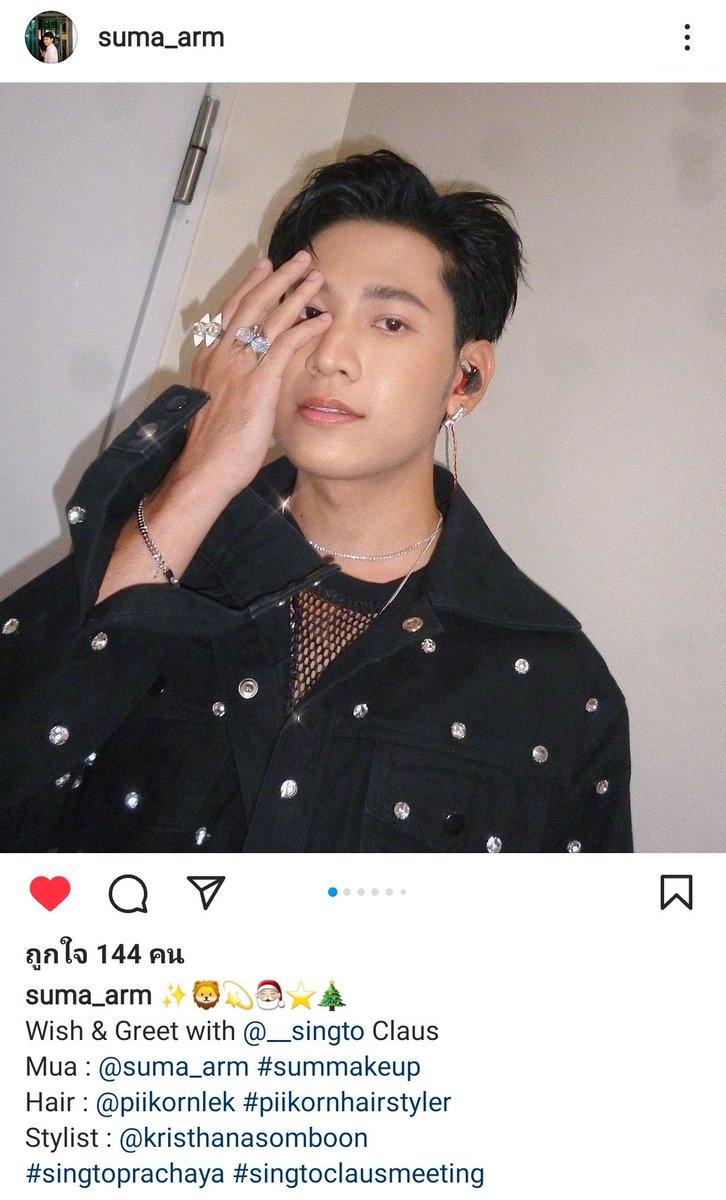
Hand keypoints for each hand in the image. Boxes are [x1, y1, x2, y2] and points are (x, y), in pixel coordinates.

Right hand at [173, 250, 329, 500]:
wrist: (204, 468)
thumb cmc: (211, 448)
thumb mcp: (218, 407)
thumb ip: (234, 386)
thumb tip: (252, 387)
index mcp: (210, 358)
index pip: (231, 310)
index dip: (249, 285)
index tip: (264, 267)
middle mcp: (222, 354)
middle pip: (252, 302)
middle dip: (278, 277)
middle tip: (299, 259)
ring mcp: (240, 366)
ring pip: (271, 317)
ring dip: (297, 293)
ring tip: (316, 277)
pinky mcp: (259, 382)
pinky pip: (286, 345)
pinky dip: (306, 328)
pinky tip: (323, 319)